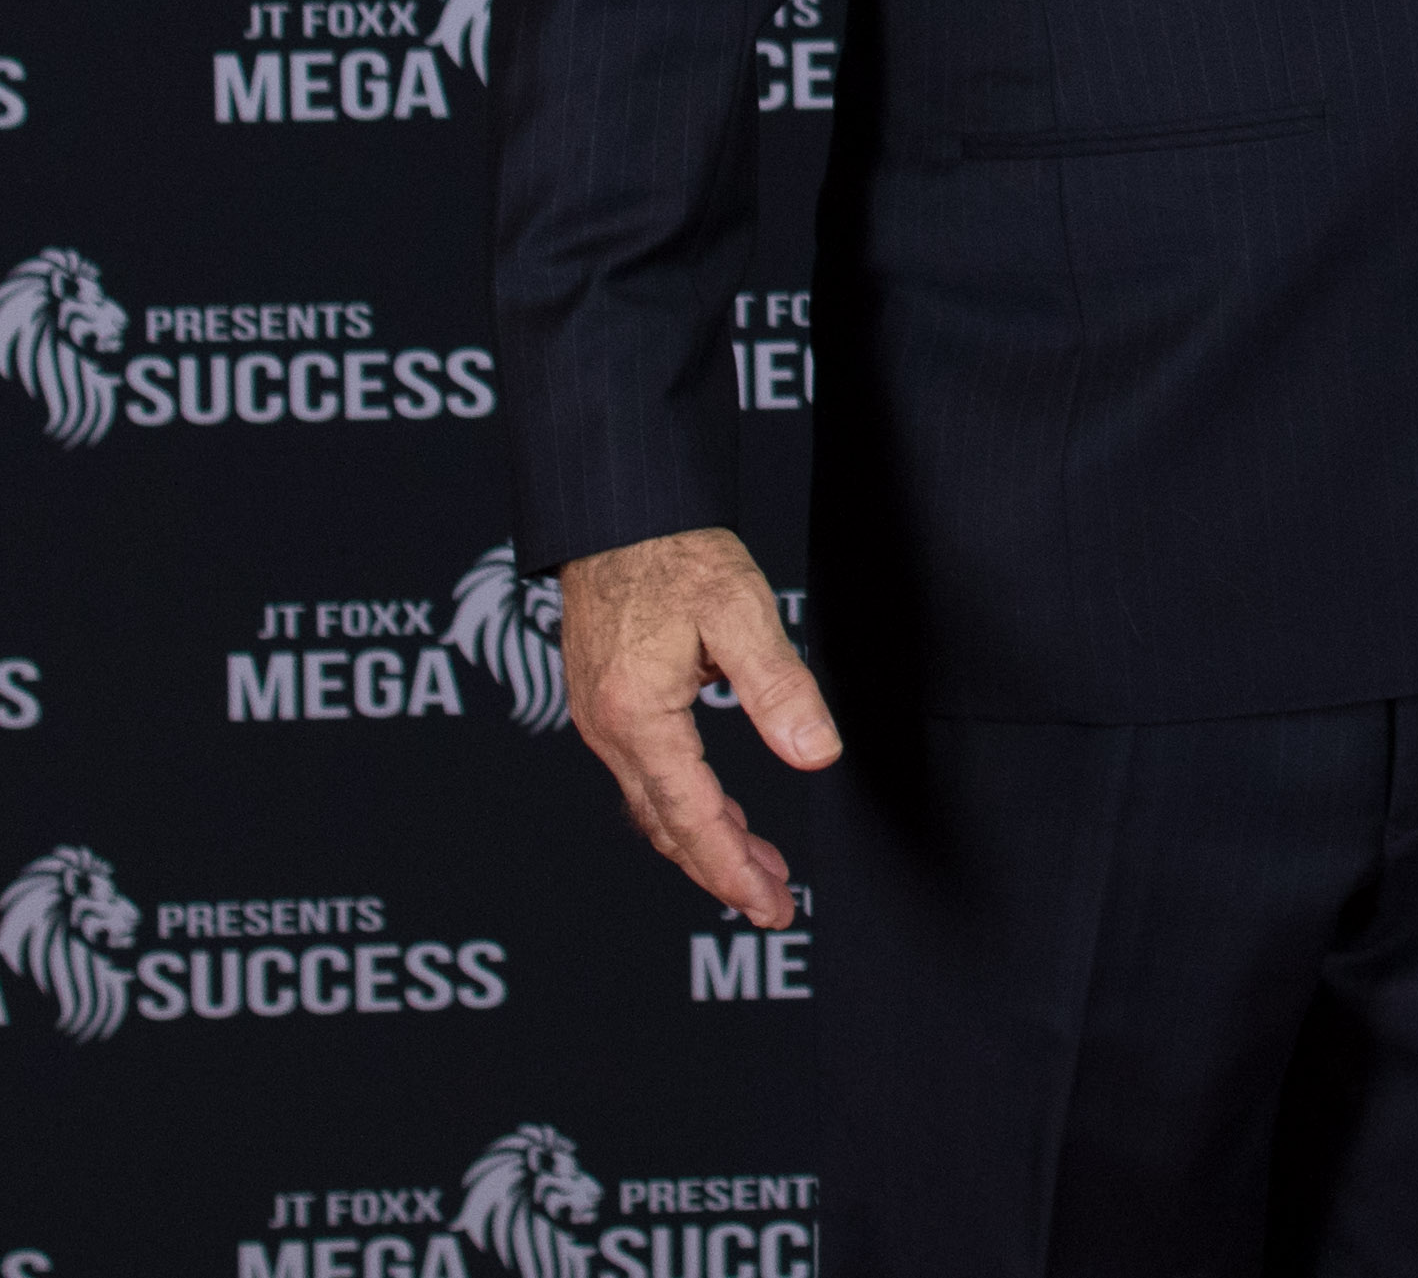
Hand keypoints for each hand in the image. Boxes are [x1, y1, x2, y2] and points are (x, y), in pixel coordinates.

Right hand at [559, 526, 841, 925]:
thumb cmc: (675, 552)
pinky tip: (721, 810)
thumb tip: (818, 752)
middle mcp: (608, 728)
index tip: (771, 906)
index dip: (733, 869)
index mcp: (638, 715)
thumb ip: (779, 686)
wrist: (615, 511)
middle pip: (667, 827)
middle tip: (774, 905)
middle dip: (722, 871)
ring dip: (705, 842)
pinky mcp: (604, 703)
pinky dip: (684, 807)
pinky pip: (644, 777)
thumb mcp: (741, 611)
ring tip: (761, 868)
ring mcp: (599, 718)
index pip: (692, 818)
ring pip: (653, 807)